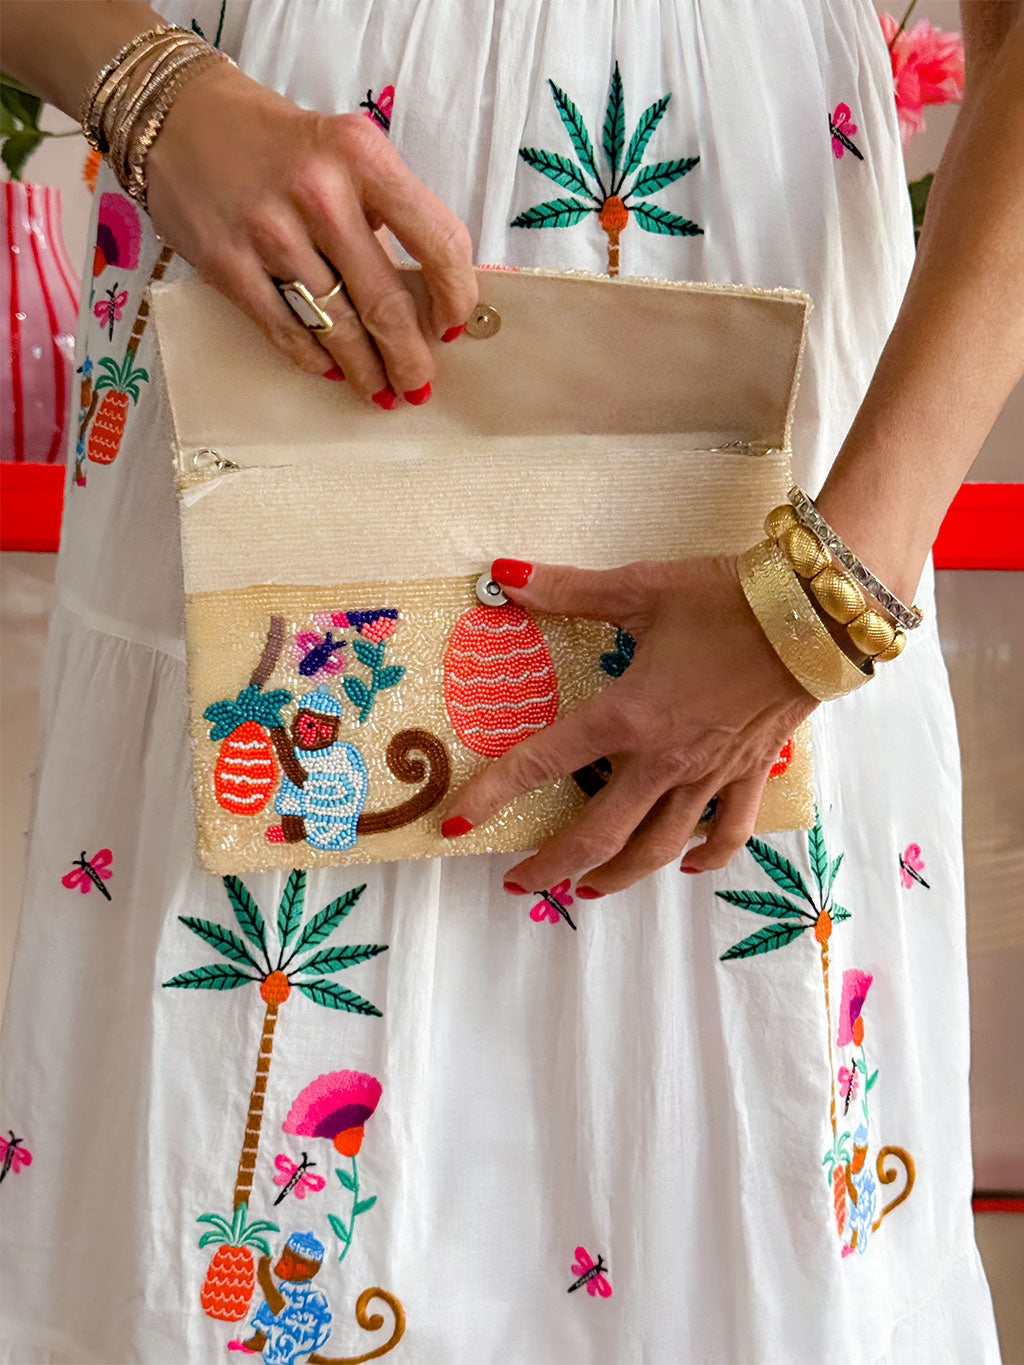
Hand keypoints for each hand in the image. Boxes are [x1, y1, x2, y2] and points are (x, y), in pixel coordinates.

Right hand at [145, 62, 476, 403]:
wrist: (177, 116)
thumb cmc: (278, 144)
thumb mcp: (345, 154)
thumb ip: (385, 214)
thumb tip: (426, 296)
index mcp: (362, 156)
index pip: (437, 240)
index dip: (455, 296)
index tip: (453, 324)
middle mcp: (319, 192)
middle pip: (385, 301)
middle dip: (409, 357)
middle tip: (419, 384)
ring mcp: (269, 230)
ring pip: (336, 325)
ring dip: (365, 369)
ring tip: (380, 390)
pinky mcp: (227, 263)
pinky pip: (285, 330)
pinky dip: (314, 358)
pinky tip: (331, 370)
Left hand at [447, 557, 818, 894]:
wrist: (818, 612)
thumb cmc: (728, 597)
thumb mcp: (641, 587)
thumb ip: (568, 589)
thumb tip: (504, 573)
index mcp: (627, 716)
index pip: (542, 763)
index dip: (494, 794)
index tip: (459, 821)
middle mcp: (663, 760)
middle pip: (598, 835)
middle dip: (552, 865)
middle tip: (519, 883)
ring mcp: (710, 774)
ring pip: (658, 848)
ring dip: (618, 876)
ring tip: (587, 888)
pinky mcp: (751, 773)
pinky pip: (728, 833)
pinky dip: (706, 857)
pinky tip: (687, 866)